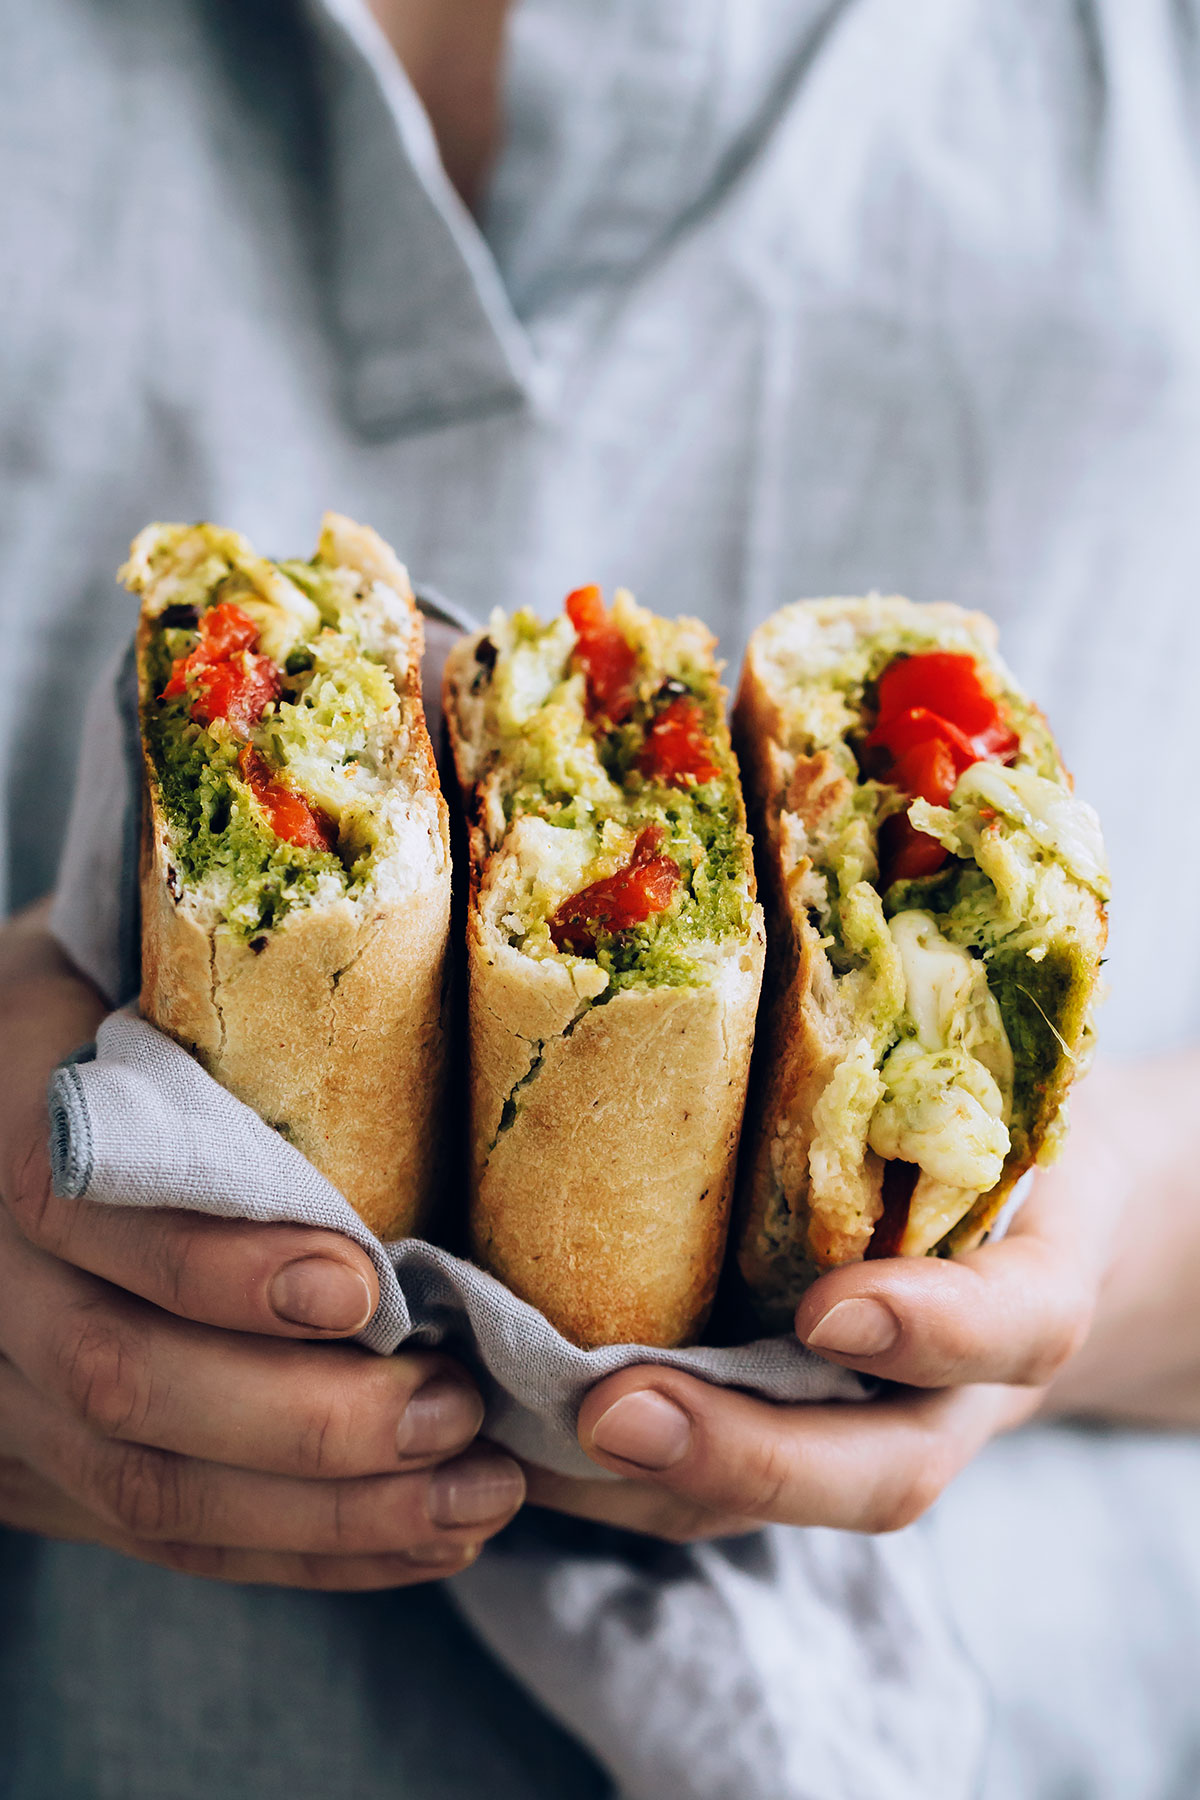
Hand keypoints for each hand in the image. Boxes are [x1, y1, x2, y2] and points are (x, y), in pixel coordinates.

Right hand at [0, 911, 524, 1586]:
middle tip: (457, 1402)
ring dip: (329, 1510)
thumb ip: (206, 940)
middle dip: (307, 1416)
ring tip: (477, 1490)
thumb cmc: (98, 1009)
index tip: (363, 1277)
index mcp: (4, 1128)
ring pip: (149, 1491)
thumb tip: (387, 792)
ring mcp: (1, 1396)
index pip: (84, 1216)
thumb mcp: (113, 950)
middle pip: (123, 1383)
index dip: (216, 1262)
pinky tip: (423, 1536)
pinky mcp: (41, 1475)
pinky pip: (165, 1541)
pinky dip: (302, 1553)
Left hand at [529, 1074, 1129, 1540]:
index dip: (933, 1332)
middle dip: (744, 1451)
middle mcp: (948, 1390)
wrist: (1006, 1220)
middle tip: (615, 1412)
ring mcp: (858, 1434)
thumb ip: (922, 1038)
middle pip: (876, 1471)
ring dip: (638, 1480)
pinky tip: (501, 1423)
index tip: (833, 1313)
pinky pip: (697, 1491)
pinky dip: (598, 1477)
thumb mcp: (981, 1069)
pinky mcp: (770, 1441)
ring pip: (769, 1502)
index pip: (1013, 1328)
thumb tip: (816, 867)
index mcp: (1027, 1286)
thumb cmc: (976, 1112)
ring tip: (517, 1422)